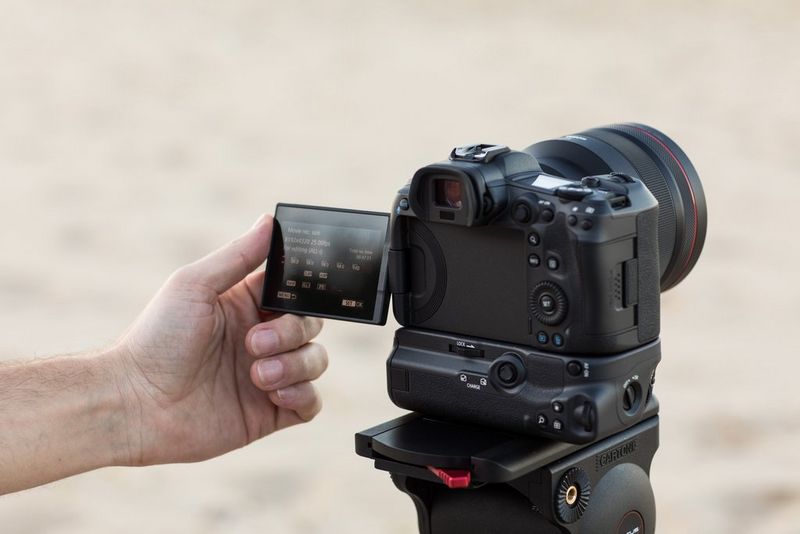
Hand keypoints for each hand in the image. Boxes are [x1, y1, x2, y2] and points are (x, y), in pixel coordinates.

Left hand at [112, 215, 326, 465]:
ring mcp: (268, 376)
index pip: (295, 292)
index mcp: (247, 306)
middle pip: (311, 326)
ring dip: (295, 364)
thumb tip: (270, 221)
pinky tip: (273, 393)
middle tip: (253, 343)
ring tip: (257, 375)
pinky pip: (311, 402)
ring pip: (316, 361)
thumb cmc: (156, 339)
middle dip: (292, 332)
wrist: (136, 404)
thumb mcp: (195, 285)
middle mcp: (262, 339)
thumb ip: (238, 255)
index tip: (301, 294)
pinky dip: (303, 394)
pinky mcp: (269, 413)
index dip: (305, 293)